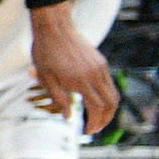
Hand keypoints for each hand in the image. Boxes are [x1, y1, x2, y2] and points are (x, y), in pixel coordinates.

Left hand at [27, 3, 120, 128]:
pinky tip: (95, 100)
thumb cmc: (45, 51)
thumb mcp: (45, 77)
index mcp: (81, 81)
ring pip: (113, 94)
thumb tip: (68, 117)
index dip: (95, 123)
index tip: (88, 132)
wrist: (55, 27)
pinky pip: (109, 83)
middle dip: (106, 119)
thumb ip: (58, 98)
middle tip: (95, 128)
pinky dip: (106, 96)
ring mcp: (100, 68)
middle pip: (111, 104)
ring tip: (97, 117)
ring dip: (108, 109)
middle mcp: (95, 75)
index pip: (96, 109)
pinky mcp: (101, 62)